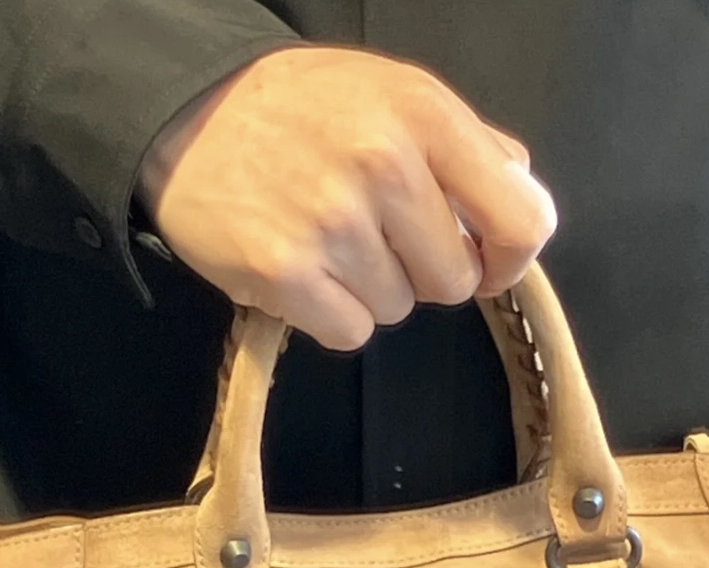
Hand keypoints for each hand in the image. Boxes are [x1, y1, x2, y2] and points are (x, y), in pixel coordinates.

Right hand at [137, 45, 556, 350]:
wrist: (187, 114)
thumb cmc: (299, 110)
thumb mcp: (394, 94)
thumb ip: (466, 145)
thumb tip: (521, 192)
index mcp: (425, 116)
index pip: (521, 221)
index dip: (509, 258)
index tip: (485, 262)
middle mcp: (385, 166)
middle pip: (455, 282)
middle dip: (424, 271)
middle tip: (377, 236)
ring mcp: (332, 223)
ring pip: (398, 309)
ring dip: (371, 289)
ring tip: (328, 240)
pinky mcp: (285, 273)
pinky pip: (350, 333)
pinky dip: (331, 314)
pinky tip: (305, 270)